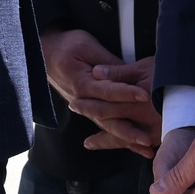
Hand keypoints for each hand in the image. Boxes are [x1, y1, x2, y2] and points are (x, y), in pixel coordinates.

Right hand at [39, 30, 160, 157]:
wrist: (45, 53)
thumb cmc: (67, 45)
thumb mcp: (86, 46)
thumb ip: (107, 62)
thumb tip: (127, 74)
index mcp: (82, 82)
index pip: (107, 90)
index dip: (126, 93)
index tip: (145, 95)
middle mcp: (83, 100)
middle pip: (108, 118)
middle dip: (129, 129)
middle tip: (148, 136)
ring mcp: (86, 108)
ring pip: (108, 127)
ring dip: (127, 139)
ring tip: (147, 147)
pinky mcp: (90, 111)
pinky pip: (107, 127)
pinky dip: (122, 138)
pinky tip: (138, 148)